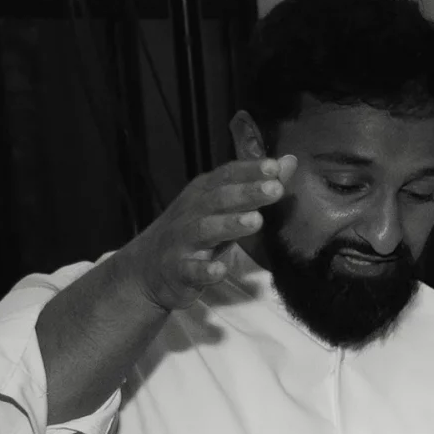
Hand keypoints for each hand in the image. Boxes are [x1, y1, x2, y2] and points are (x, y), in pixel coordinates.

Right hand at [119, 156, 293, 310]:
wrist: (146, 268)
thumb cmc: (193, 233)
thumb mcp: (223, 207)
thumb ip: (256, 186)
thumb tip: (288, 162)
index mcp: (203, 195)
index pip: (227, 176)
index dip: (249, 170)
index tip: (274, 166)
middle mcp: (191, 214)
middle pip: (218, 199)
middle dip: (247, 193)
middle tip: (275, 188)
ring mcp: (182, 242)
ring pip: (205, 230)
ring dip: (229, 225)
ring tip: (256, 221)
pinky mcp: (178, 271)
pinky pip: (190, 271)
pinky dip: (204, 271)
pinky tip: (220, 271)